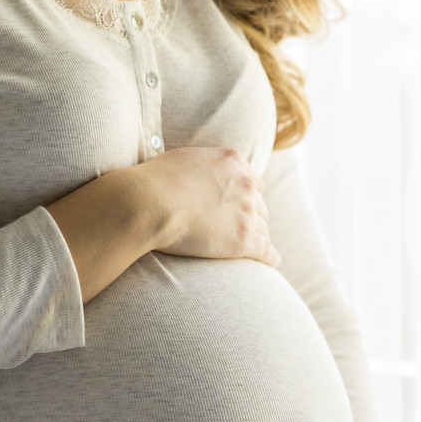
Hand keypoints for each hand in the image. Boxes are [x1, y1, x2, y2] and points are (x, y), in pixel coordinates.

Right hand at [134, 146, 280, 267]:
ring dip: (258, 237)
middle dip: (253, 217)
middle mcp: (245, 185)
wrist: (149, 203)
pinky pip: (265, 251)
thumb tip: (199, 174)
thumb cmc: (155, 181)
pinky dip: (270, 257)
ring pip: (263, 229)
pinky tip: (271, 262)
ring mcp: (246, 213)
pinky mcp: (243, 240)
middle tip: (244, 229)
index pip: (254, 181)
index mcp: (233, 162)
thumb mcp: (185, 159)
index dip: (249, 195)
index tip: (243, 205)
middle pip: (260, 206)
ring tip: (255, 249)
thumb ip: (203, 166)